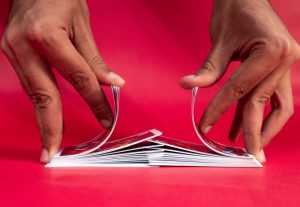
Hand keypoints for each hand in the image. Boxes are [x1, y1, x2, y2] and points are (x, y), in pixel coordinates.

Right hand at [1, 0, 124, 162]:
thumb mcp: (82, 25)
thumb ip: (94, 60)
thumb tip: (112, 84)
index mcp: (47, 36)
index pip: (79, 78)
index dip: (95, 101)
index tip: (106, 118)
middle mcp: (24, 46)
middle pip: (44, 96)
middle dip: (50, 127)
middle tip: (53, 153)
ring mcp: (12, 50)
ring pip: (34, 93)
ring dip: (44, 118)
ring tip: (51, 141)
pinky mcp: (10, 53)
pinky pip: (29, 83)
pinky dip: (40, 102)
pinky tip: (47, 115)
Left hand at [180, 0, 299, 162]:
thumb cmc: (235, 10)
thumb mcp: (219, 40)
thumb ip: (208, 69)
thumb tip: (188, 86)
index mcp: (270, 51)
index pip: (239, 91)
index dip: (219, 111)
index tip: (206, 127)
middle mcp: (284, 60)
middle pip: (264, 105)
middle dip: (253, 133)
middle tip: (245, 155)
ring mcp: (287, 64)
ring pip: (279, 107)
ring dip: (263, 127)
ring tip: (246, 144)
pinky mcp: (281, 67)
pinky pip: (274, 97)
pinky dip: (261, 112)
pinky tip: (246, 125)